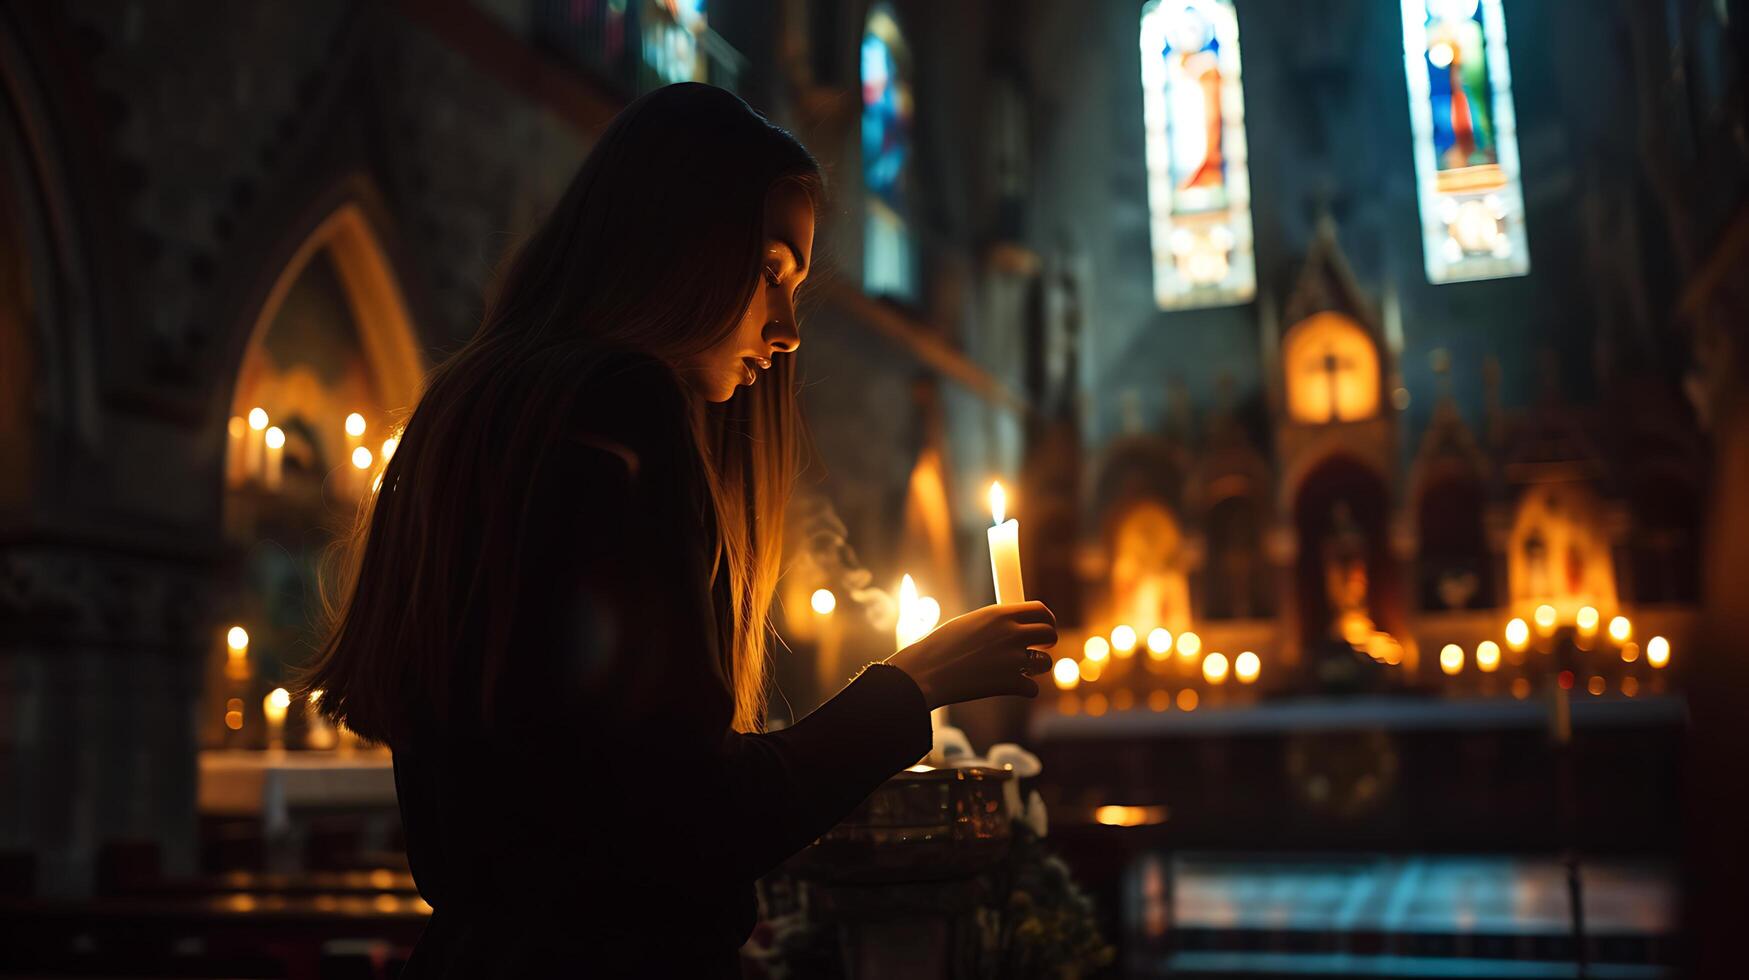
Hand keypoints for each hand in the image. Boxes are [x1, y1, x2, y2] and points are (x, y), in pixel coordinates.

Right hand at [886, 601, 1056, 709]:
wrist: (925, 672)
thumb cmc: (940, 647)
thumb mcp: (970, 623)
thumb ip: (996, 623)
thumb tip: (1016, 626)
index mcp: (1000, 614)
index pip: (1040, 610)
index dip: (1046, 619)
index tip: (1043, 626)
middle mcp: (1011, 634)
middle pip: (1050, 634)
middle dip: (1046, 643)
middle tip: (1036, 649)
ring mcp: (1012, 659)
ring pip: (1045, 663)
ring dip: (1035, 668)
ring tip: (1019, 669)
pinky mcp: (1010, 684)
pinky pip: (1032, 688)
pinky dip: (1023, 690)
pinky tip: (1010, 687)